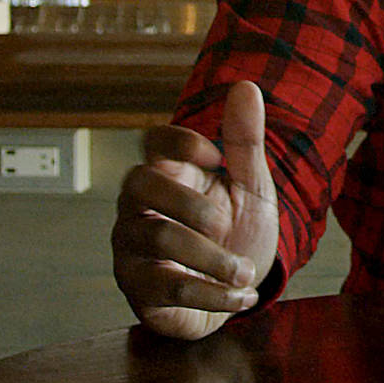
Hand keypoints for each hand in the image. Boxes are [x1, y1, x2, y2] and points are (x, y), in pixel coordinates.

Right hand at [112, 80, 279, 340]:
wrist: (237, 292)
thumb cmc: (237, 232)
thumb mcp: (250, 187)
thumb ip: (245, 141)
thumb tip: (246, 86)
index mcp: (169, 174)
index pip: (153, 141)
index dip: (180, 142)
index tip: (217, 157)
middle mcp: (139, 207)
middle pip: (139, 184)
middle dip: (189, 202)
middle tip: (226, 223)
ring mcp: (133, 248)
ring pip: (157, 237)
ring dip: (212, 256)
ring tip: (245, 272)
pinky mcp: (139, 290)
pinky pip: (168, 287)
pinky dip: (213, 292)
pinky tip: (242, 295)